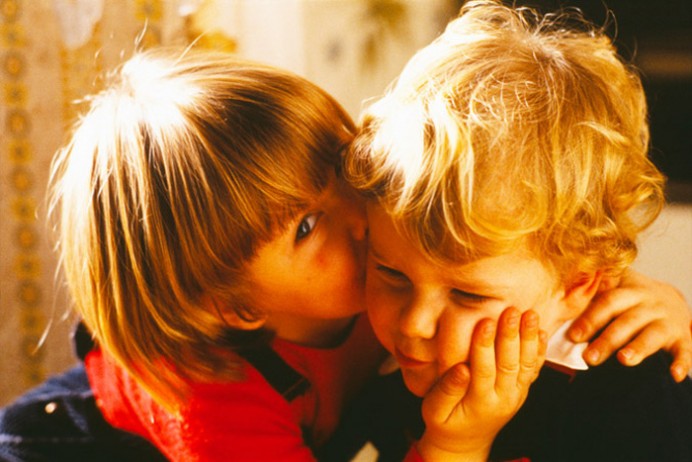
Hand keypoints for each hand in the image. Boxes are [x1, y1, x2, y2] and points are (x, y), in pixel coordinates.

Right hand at [417, 308, 545, 460]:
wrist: (466, 441)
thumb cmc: (445, 422)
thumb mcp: (435, 411)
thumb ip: (447, 391)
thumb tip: (461, 369)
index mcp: (479, 403)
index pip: (484, 370)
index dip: (484, 346)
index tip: (485, 323)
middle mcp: (503, 398)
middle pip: (509, 364)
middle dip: (510, 336)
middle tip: (511, 312)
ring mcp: (515, 394)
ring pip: (525, 364)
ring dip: (528, 338)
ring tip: (530, 315)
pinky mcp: (521, 389)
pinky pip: (533, 369)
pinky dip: (539, 350)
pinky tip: (541, 331)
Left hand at [568, 269, 691, 381]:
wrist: (673, 300)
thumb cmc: (631, 299)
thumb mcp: (615, 289)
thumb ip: (590, 296)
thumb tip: (555, 308)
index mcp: (627, 290)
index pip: (607, 302)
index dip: (590, 319)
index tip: (573, 336)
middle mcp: (648, 303)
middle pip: (626, 320)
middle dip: (607, 340)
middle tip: (589, 358)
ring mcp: (667, 320)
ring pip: (652, 334)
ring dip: (639, 348)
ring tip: (625, 360)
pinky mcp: (683, 337)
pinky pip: (685, 350)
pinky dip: (681, 363)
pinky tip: (675, 376)